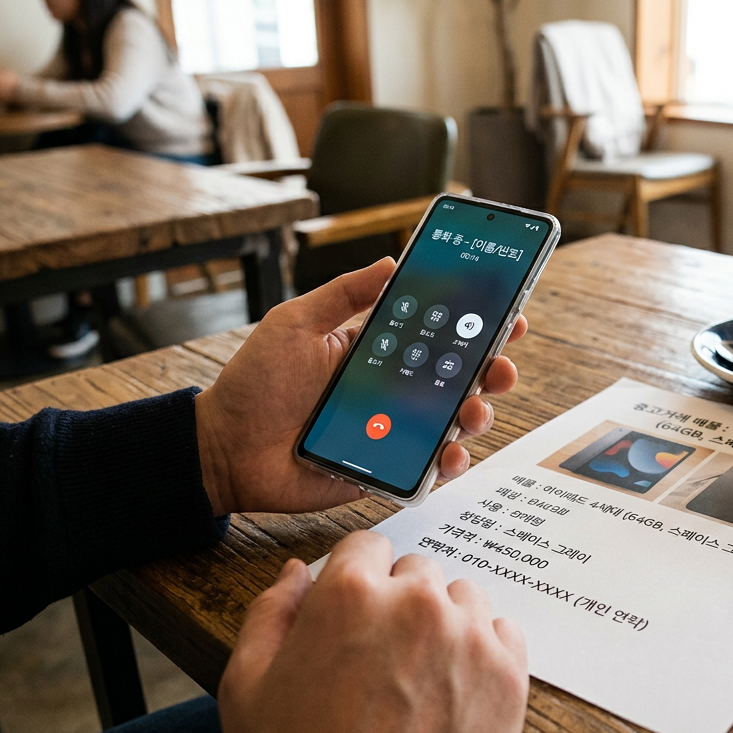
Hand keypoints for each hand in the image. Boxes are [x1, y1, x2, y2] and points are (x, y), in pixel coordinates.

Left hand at [195, 257, 527, 515]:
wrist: (223, 448)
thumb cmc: (254, 384)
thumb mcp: (295, 324)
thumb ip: (343, 295)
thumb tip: (390, 262)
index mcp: (376, 352)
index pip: (436, 334)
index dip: (475, 324)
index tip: (508, 313)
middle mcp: (391, 391)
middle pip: (458, 379)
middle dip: (491, 370)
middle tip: (502, 364)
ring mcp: (392, 432)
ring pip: (452, 423)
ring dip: (477, 414)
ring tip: (474, 409)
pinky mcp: (383, 470)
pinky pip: (427, 469)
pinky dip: (448, 462)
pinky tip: (451, 452)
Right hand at [218, 532, 528, 732]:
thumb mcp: (248, 688)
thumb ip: (271, 613)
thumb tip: (297, 574)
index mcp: (349, 595)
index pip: (366, 545)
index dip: (356, 579)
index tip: (355, 612)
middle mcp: (416, 604)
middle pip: (415, 573)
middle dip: (398, 604)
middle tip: (380, 661)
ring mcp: (468, 638)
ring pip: (461, 599)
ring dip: (443, 625)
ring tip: (416, 680)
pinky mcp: (508, 676)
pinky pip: (502, 633)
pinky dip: (482, 653)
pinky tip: (452, 691)